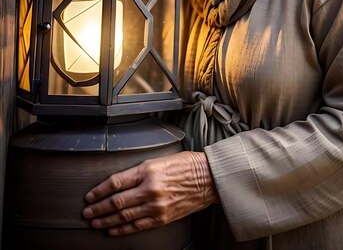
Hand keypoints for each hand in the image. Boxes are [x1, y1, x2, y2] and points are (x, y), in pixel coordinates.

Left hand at [82, 150, 218, 235]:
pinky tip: (113, 229)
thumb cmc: (186, 166)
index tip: (90, 196)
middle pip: (117, 202)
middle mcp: (150, 189)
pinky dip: (122, 229)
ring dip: (106, 220)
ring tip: (95, 222)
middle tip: (87, 213)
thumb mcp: (159, 160)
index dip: (99, 191)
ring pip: (124, 217)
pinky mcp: (162, 218)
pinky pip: (137, 226)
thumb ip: (139, 171)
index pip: (116, 182)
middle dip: (98, 209)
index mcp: (148, 170)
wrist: (207, 179)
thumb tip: (119, 182)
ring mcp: (156, 206)